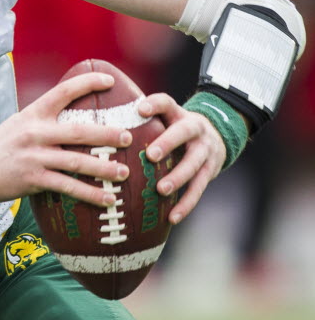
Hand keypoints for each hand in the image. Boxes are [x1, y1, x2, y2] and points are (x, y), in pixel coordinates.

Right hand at [0, 71, 132, 206]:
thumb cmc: (3, 145)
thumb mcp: (21, 123)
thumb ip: (46, 119)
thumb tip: (79, 117)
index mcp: (34, 114)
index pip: (63, 91)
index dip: (88, 83)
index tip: (109, 81)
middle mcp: (36, 133)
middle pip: (78, 131)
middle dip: (106, 134)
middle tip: (128, 137)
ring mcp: (35, 157)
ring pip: (76, 161)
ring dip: (103, 168)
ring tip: (124, 173)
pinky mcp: (35, 179)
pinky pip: (68, 186)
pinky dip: (89, 194)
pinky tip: (106, 199)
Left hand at [138, 93, 226, 223]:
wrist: (218, 136)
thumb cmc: (176, 128)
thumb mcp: (166, 117)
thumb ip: (142, 120)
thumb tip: (101, 124)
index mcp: (178, 114)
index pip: (166, 103)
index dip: (155, 105)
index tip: (140, 110)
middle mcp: (195, 129)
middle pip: (183, 132)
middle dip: (168, 143)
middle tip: (152, 156)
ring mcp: (205, 151)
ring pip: (194, 164)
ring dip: (178, 177)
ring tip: (162, 190)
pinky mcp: (211, 171)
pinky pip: (199, 188)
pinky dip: (186, 204)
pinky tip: (172, 217)